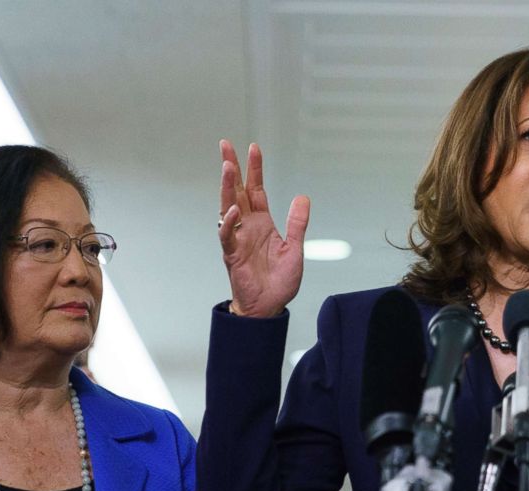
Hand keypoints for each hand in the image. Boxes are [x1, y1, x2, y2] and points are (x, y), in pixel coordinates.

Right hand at [218, 139, 308, 317]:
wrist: (268, 307)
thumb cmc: (279, 282)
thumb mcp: (295, 249)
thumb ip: (297, 224)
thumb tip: (302, 197)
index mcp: (263, 223)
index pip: (257, 190)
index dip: (255, 169)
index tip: (253, 148)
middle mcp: (247, 226)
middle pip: (237, 191)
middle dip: (232, 167)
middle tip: (226, 145)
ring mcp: (238, 239)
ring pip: (228, 206)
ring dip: (227, 187)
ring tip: (228, 166)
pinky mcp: (232, 254)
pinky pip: (228, 235)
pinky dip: (229, 222)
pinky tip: (234, 210)